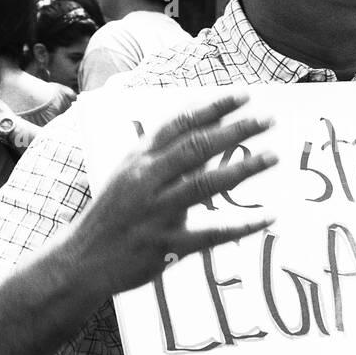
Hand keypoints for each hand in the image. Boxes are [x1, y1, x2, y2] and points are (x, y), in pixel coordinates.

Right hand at [72, 92, 277, 296]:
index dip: (213, 106)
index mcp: (138, 159)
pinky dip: (241, 225)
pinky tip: (268, 217)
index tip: (244, 94)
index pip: (179, 123)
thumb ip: (165, 151)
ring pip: (205, 184)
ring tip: (274, 156)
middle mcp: (146, 180)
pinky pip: (211, 233)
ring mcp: (155, 212)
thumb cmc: (113, 212)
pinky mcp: (165, 245)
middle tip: (269, 118)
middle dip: (235, 130)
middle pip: (197, 147)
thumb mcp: (130, 173)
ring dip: (243, 168)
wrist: (81, 260)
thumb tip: (209, 127)